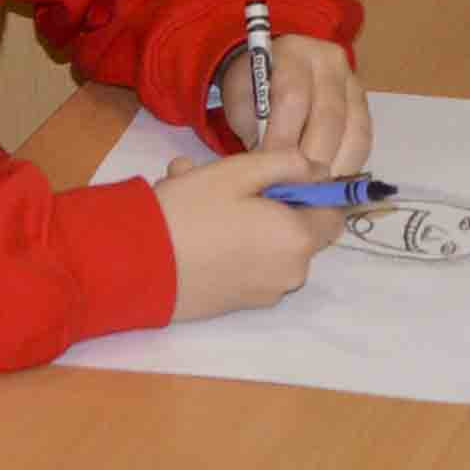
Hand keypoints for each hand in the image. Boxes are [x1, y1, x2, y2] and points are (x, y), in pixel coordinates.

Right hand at [152, 145, 352, 319]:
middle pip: (298, 230)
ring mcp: (264, 293)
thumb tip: (316, 170)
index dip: (314, 191)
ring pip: (268, 246)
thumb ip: (287, 164)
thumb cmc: (190, 212)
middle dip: (270, 203)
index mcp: (299, 239)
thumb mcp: (238, 171)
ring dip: (244, 221)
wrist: (137, 266)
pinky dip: (231, 245)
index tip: (280, 177)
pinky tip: (191, 225)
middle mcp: (291, 273)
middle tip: (226, 181)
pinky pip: (248, 267)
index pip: (333, 213)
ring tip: (195, 194)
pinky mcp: (237, 305)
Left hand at [241, 34, 370, 175]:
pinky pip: (364, 138)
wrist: (274, 71)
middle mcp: (329, 61)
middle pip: (328, 116)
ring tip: (315, 189)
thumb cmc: (255, 90)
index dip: (284, 138)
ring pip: (353, 130)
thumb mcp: (243, 104)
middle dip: (312, 159)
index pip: (292, 97)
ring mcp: (351, 81)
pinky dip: (349, 163)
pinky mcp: (363, 102)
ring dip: (334, 166)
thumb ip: (257, 131)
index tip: (274, 170)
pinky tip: (331, 179)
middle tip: (297, 187)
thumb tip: (274, 171)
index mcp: (292, 54)